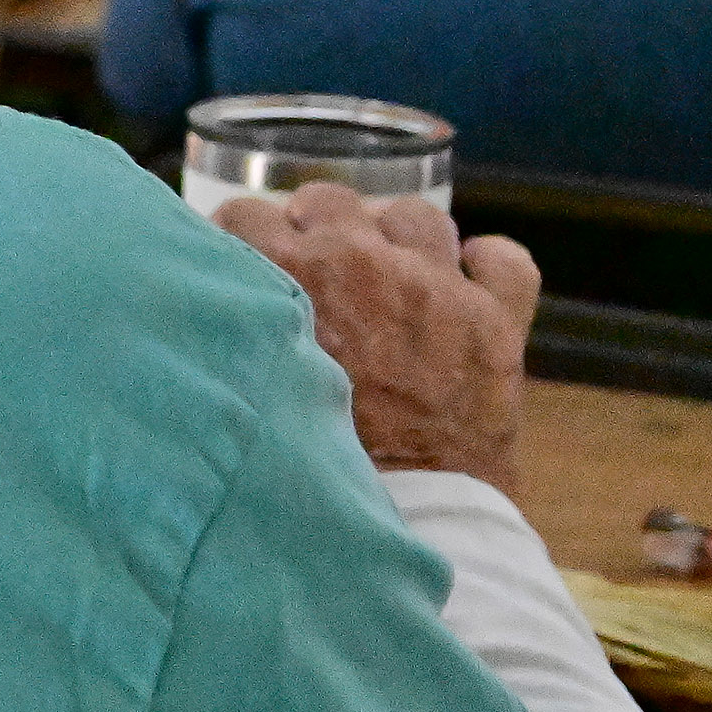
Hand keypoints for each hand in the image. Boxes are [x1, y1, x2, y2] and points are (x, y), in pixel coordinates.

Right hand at [214, 185, 541, 491]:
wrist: (403, 512)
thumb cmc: (315, 463)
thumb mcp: (252, 382)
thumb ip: (235, 331)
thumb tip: (207, 312)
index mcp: (295, 276)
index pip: (246, 215)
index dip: (241, 238)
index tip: (243, 261)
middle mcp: (367, 263)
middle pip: (329, 198)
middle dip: (314, 225)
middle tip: (312, 264)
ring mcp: (439, 287)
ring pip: (415, 216)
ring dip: (396, 235)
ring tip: (388, 268)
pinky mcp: (496, 321)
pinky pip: (503, 260)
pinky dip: (486, 264)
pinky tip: (467, 279)